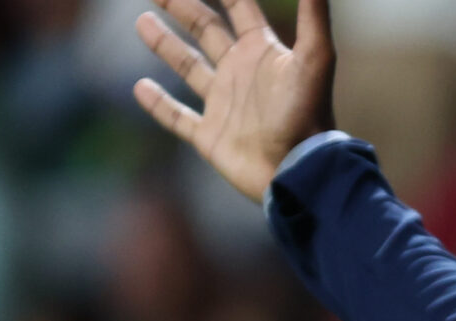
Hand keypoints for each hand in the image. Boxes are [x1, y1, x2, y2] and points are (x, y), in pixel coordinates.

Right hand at [134, 0, 335, 203]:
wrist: (297, 170)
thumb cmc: (307, 114)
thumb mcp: (316, 58)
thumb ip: (314, 16)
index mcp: (262, 51)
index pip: (239, 7)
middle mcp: (240, 72)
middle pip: (206, 29)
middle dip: (183, 8)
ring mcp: (223, 105)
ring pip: (188, 66)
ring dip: (165, 45)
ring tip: (143, 21)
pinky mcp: (210, 136)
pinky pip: (177, 117)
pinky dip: (158, 104)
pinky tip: (140, 88)